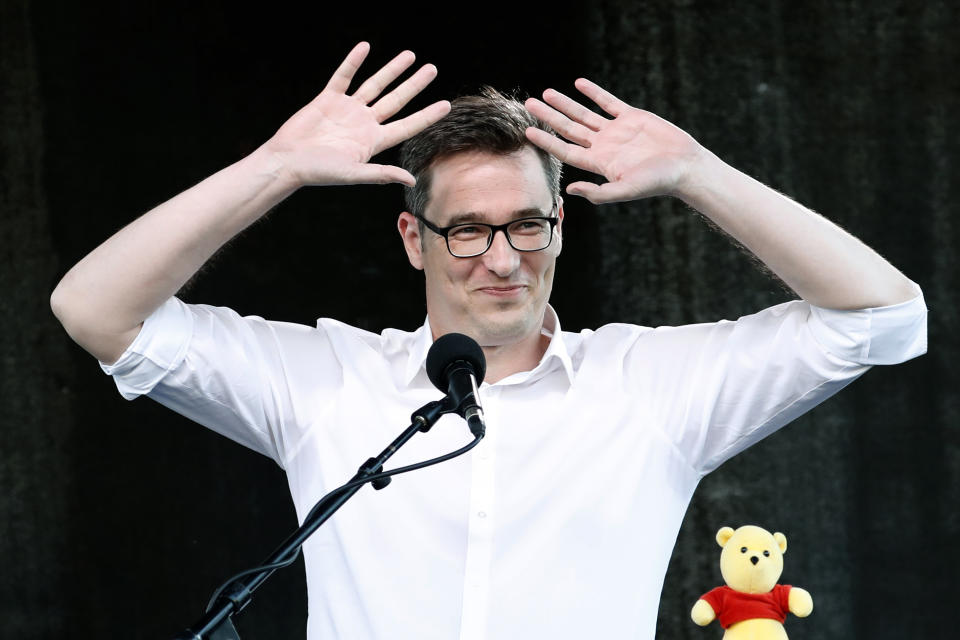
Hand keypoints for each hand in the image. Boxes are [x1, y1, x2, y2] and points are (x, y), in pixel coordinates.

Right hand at [265, 42, 449, 187]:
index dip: (427, 115)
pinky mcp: (328, 99)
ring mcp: (347, 109)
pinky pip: (343, 76)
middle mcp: (364, 123)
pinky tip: (365, 47)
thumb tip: (411, 180)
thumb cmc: (319, 172)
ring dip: (391, 70)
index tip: (446, 105)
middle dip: (414, 84)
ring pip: (375, 85)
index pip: (407, 125)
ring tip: (409, 55)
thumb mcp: (354, 173)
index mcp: (373, 141)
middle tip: (432, 69)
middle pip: (396, 100)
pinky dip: (353, 62)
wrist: (287, 161)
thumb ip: (382, 174)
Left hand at [524, 79, 703, 202]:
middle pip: (569, 129)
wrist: (684, 166)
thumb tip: (569, 189)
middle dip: (549, 116)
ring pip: (584, 114)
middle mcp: (604, 146)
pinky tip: (579, 84)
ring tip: (547, 93)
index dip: (546, 141)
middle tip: (529, 103)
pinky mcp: (632, 117)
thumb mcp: (625, 190)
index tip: (528, 130)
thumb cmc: (656, 183)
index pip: (565, 150)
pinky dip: (594, 93)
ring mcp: (617, 131)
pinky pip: (608, 102)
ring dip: (566, 104)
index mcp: (599, 163)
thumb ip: (598, 193)